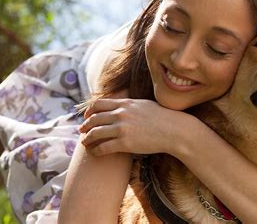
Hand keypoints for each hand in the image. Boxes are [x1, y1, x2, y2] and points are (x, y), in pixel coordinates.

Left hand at [79, 98, 193, 155]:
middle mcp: (121, 114)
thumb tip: (121, 104)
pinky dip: (95, 150)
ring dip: (87, 139)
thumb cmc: (162, 118)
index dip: (89, 111)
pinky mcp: (125, 143)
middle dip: (85, 125)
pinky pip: (103, 147)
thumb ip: (130, 104)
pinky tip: (94, 153)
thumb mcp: (143, 104)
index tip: (87, 117)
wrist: (174, 130)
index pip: (98, 104)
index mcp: (125, 103)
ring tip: (85, 143)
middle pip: (94, 119)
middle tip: (82, 131)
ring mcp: (122, 128)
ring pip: (95, 133)